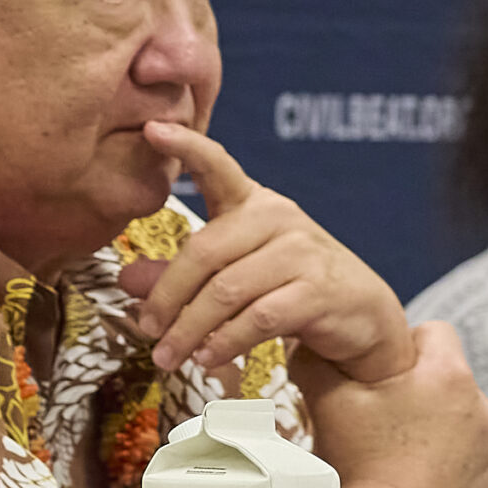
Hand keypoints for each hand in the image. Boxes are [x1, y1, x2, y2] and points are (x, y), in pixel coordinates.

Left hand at [121, 122, 412, 383]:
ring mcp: (303, 252)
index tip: (151, 129)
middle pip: (203, 252)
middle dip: (166, 297)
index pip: (218, 166)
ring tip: (168, 357)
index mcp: (253, 203)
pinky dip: (223, 342)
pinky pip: (256, 318)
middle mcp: (278, 218)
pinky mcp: (319, 291)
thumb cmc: (288, 289)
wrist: (360, 320)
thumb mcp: (231, 275)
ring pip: (225, 291)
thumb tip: (126, 278)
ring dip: (189, 330)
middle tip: (146, 330)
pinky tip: (206, 358)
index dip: (186, 145)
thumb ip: (179, 275)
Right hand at [290, 323, 487, 487]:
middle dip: (410, 388)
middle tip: (367, 408)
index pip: (434, 331)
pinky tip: (397, 477)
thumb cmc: (359, 464)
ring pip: (453, 421)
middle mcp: (479, 410)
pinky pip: (457, 462)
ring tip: (381, 447)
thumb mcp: (326, 402)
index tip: (371, 366)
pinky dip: (432, 465)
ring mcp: (484, 453)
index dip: (399, 342)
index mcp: (448, 377)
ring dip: (424, 426)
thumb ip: (316, 362)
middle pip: (443, 378)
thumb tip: (304, 343)